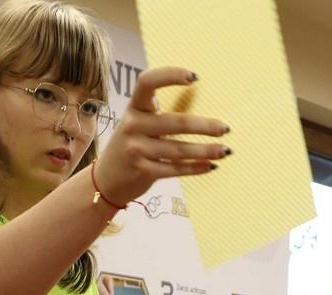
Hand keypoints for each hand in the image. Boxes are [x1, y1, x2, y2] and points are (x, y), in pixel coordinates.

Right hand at [97, 67, 229, 205]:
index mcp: (134, 108)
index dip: (170, 75)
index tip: (195, 77)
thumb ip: (159, 115)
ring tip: (225, 150)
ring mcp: (137, 149)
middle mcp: (133, 126)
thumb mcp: (138, 125)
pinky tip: (210, 165)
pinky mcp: (143, 171)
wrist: (105, 181)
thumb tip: (201, 112)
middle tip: (225, 128)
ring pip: (179, 150)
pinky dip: (196, 168)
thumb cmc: (131, 146)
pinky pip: (176, 169)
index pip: (147, 82)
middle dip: (205, 126)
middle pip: (176, 122)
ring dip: (206, 150)